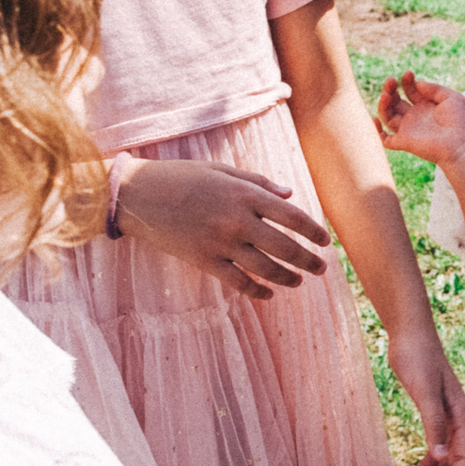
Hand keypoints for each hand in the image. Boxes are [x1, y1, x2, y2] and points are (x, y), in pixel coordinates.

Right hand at [113, 158, 328, 300]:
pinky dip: (256, 291)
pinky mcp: (204, 261)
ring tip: (298, 282)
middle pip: (285, 247)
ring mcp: (221, 243)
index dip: (313, 231)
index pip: (292, 216)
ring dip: (287, 278)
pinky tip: (267, 294)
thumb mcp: (222, 170)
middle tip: (320, 269)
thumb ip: (258, 183)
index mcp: (245, 195)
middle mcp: (238, 220)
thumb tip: (290, 194)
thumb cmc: (181, 177)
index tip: (325, 241)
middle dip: (307, 260)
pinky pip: (237, 281)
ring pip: (265, 269)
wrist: (139, 195)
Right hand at [376, 72, 464, 173]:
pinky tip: (375, 118)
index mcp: (427, 106)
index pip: (411, 91)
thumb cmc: (461, 122)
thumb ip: (434, 89)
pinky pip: (385, 139)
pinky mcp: (404, 142)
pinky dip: (376, 131)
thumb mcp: (452, 98)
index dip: (407, 82)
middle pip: (396, 101)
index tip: (409, 74)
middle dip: (391, 89)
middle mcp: (416, 117)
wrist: (462, 145)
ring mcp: (409, 130)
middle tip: (390, 80)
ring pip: (388, 116)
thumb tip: (418, 83)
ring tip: (386, 94)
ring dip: (383, 104)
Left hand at [388, 331, 464, 465]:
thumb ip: (434, 423)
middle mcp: (459, 420)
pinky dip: (426, 464)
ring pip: (445, 459)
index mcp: (462, 416)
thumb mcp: (424, 392)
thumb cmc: (418, 358)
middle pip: (457, 464)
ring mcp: (448, 418)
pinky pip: (435, 448)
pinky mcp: (434, 414)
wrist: (409, 333)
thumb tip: (441, 457)